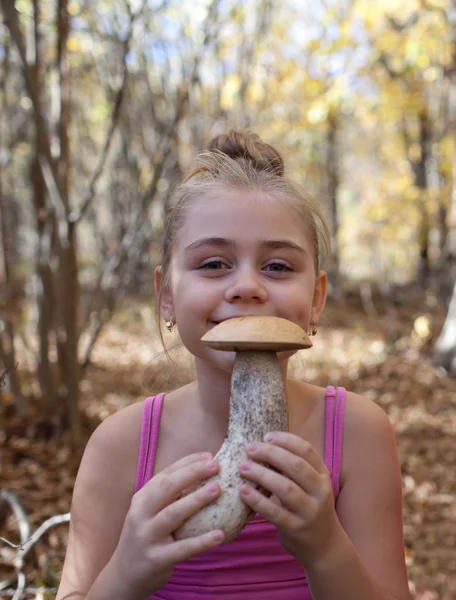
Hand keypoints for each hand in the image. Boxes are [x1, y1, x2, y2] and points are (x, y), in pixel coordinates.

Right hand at [110, 453, 224, 597]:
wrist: (124, 576)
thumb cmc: (146, 536)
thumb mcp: (149, 513)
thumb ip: (169, 496)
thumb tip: (202, 474)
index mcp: (142, 499)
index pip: (166, 474)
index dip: (188, 463)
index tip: (209, 456)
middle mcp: (141, 514)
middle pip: (167, 488)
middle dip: (192, 473)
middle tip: (215, 465)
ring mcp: (147, 537)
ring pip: (173, 514)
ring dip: (196, 500)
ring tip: (217, 489)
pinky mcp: (156, 560)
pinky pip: (183, 549)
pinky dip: (202, 541)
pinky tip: (220, 534)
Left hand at [238, 432, 340, 566]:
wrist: (324, 545)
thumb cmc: (309, 507)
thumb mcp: (311, 485)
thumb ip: (294, 468)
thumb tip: (263, 444)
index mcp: (323, 475)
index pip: (307, 451)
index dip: (286, 440)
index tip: (267, 436)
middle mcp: (320, 492)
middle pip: (296, 467)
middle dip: (271, 454)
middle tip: (250, 448)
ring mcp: (309, 512)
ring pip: (285, 489)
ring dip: (262, 475)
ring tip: (243, 467)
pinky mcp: (296, 529)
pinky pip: (274, 512)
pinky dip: (257, 500)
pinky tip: (243, 491)